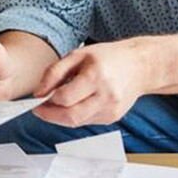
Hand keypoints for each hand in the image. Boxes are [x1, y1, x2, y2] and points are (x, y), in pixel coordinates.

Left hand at [32, 39, 150, 126]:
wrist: (140, 66)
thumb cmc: (109, 57)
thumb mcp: (78, 55)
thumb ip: (54, 72)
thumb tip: (38, 92)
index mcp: (96, 76)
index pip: (65, 98)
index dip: (47, 100)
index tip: (38, 98)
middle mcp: (106, 96)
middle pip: (70, 116)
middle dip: (50, 115)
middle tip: (39, 109)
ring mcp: (111, 110)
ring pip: (77, 122)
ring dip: (61, 117)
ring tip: (55, 104)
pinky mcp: (112, 117)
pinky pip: (87, 121)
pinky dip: (75, 115)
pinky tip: (73, 104)